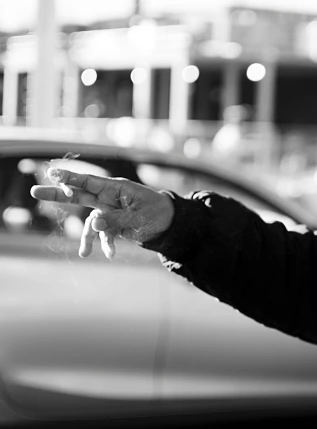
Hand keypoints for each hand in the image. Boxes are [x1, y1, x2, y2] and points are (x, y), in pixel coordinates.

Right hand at [30, 167, 174, 258]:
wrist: (169, 223)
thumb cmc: (157, 212)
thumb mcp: (139, 216)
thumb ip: (116, 219)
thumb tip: (94, 223)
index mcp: (116, 189)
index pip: (89, 182)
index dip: (71, 178)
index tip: (53, 173)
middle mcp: (109, 198)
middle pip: (79, 196)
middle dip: (58, 194)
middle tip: (34, 191)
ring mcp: (109, 212)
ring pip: (90, 222)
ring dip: (86, 238)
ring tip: (84, 254)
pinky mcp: (113, 225)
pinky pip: (103, 235)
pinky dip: (105, 245)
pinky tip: (110, 255)